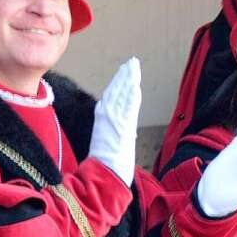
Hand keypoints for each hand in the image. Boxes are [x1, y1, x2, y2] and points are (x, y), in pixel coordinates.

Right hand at [89, 57, 141, 184]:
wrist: (104, 174)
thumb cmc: (105, 163)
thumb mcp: (105, 142)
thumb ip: (112, 131)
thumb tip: (125, 131)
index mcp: (101, 118)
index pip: (111, 94)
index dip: (118, 82)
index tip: (124, 71)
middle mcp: (106, 115)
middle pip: (117, 90)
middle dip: (125, 75)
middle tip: (132, 62)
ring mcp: (114, 119)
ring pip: (122, 94)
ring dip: (129, 79)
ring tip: (135, 66)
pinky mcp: (123, 125)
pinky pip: (128, 107)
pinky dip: (131, 94)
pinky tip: (136, 84)